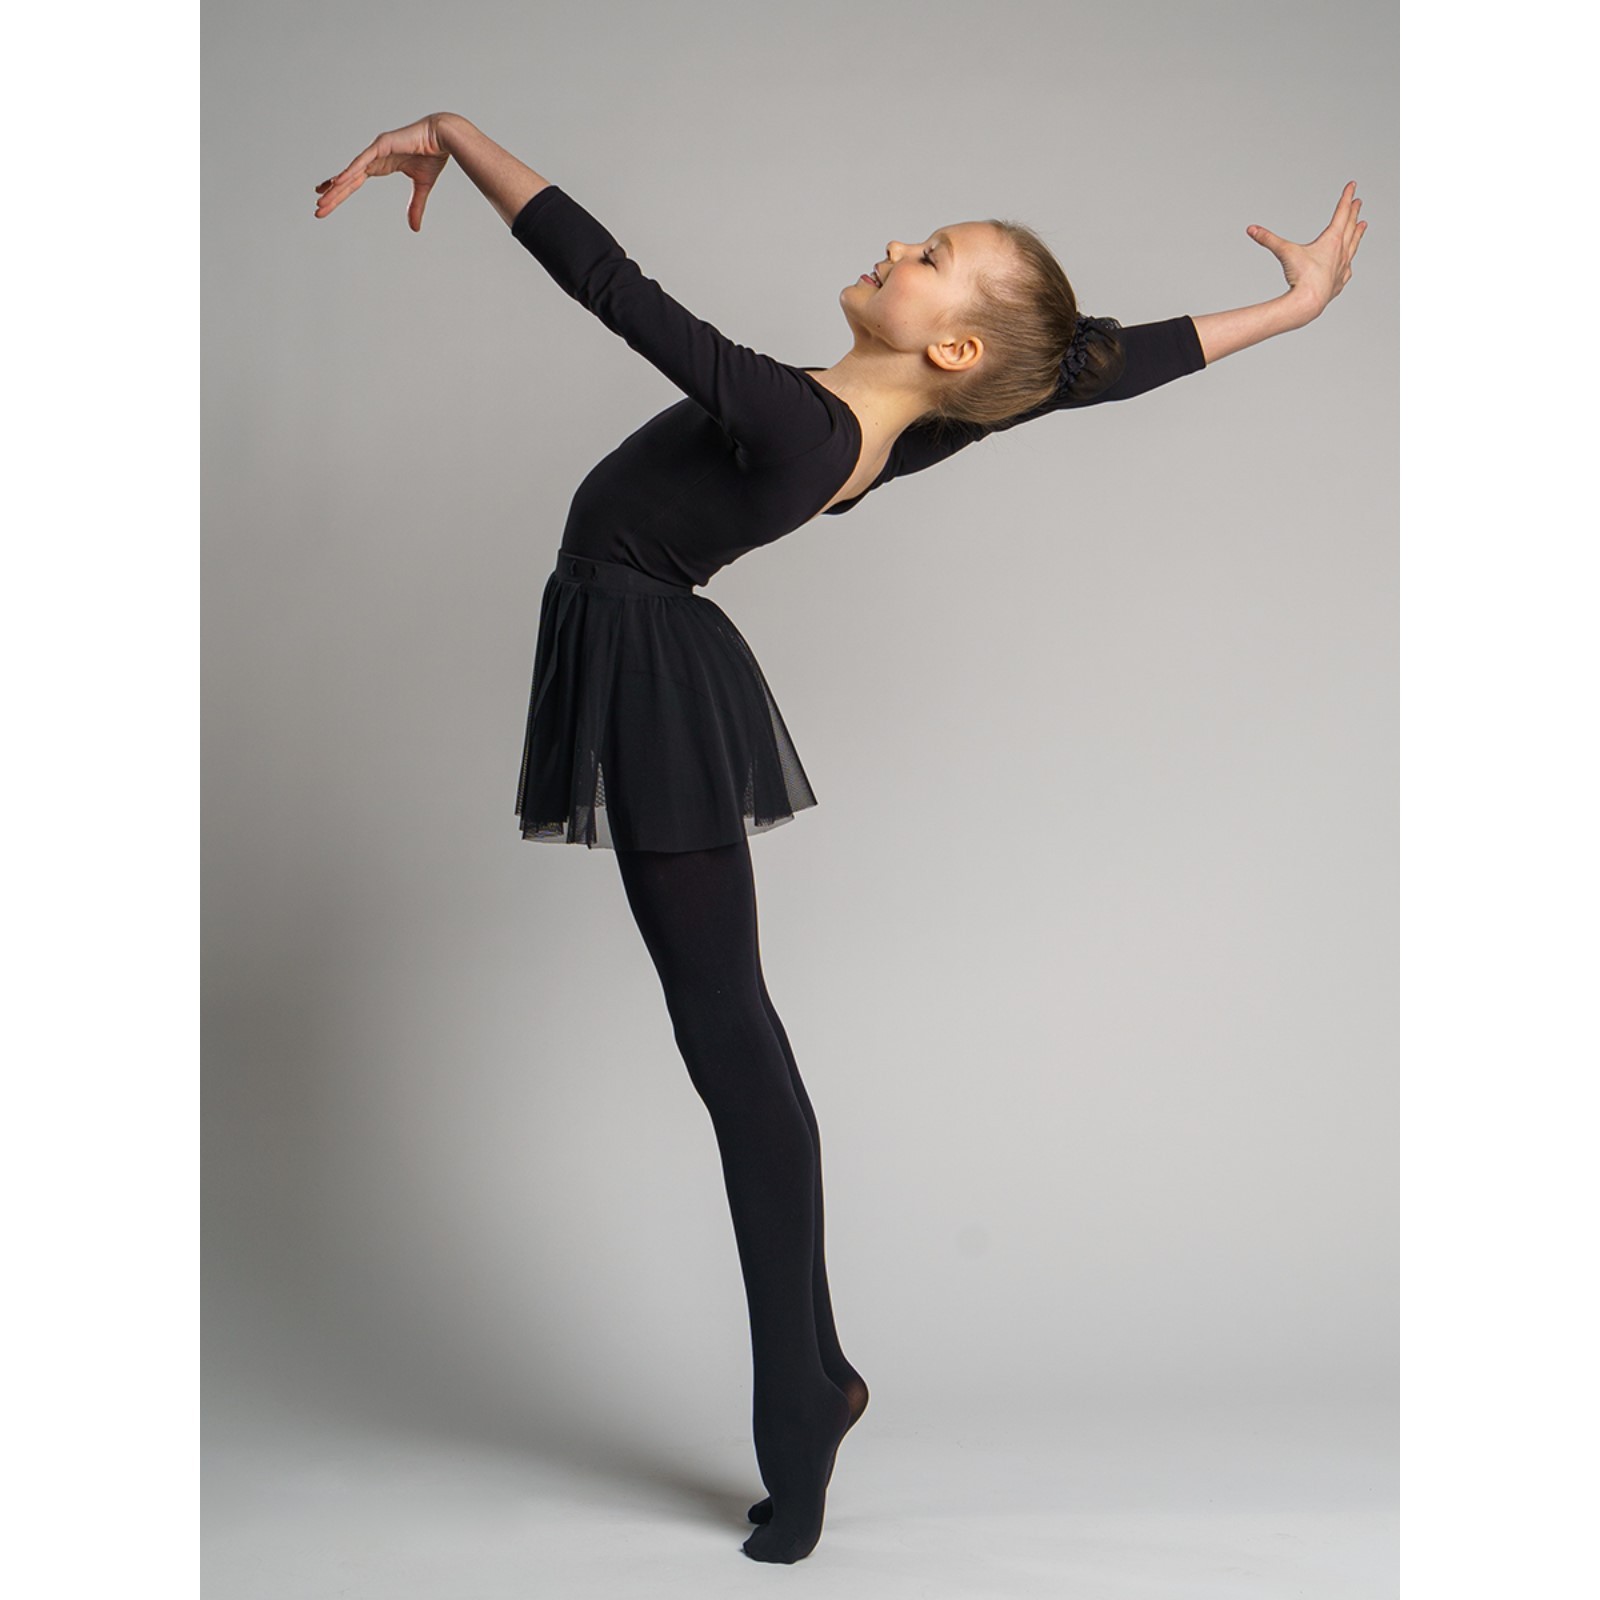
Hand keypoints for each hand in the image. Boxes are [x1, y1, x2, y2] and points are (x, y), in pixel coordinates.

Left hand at [314, 115, 451, 230]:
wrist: (441, 137)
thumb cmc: (433, 156)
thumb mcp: (422, 187)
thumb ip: (415, 207)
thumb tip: (414, 228)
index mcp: (380, 165)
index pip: (355, 181)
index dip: (340, 191)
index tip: (326, 198)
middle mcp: (373, 158)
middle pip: (348, 179)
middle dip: (333, 194)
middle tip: (318, 208)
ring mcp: (376, 150)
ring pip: (351, 172)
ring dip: (336, 186)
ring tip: (322, 199)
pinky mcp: (381, 145)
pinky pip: (362, 161)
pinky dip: (350, 172)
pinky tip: (337, 181)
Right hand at [1245, 182, 1367, 317]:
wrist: (1309, 303)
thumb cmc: (1301, 278)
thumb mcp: (1285, 253)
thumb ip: (1268, 239)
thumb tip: (1252, 229)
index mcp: (1332, 240)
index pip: (1342, 212)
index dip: (1347, 197)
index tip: (1352, 186)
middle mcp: (1341, 251)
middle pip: (1350, 226)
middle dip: (1353, 212)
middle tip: (1358, 202)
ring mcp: (1343, 267)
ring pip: (1353, 245)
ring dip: (1358, 233)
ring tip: (1363, 225)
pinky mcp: (1339, 282)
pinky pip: (1347, 268)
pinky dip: (1349, 261)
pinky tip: (1348, 263)